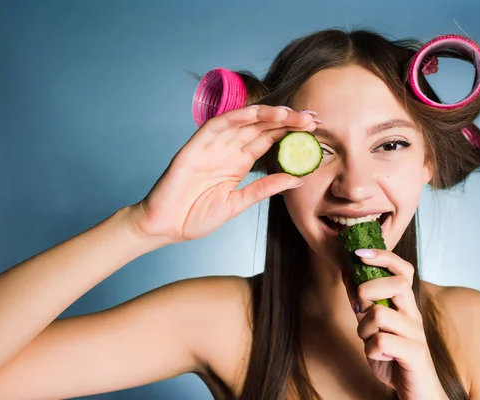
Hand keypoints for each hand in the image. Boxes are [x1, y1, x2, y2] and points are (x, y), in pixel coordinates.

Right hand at [128, 105, 316, 242]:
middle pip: (261, 128)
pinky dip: (235, 117)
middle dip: (286, 121)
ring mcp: (212, 146)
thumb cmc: (196, 216)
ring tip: (290, 114)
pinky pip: (217, 125)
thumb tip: (297, 178)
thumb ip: (264, 189)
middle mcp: (228, 149)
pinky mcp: (195, 146)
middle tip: (311, 118)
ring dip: (266, 115)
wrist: (165, 226)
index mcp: (239, 162)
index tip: (314, 129)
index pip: (269, 140)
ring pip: (243, 122)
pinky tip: (255, 112)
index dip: (290, 132)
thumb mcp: (238, 204)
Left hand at [346, 249, 447, 399]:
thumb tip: (347, 270)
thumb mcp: (371, 326)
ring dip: (363, 328)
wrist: (415, 392)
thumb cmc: (393, 357)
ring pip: (380, 314)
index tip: (359, 253)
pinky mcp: (415, 354)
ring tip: (368, 339)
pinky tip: (377, 355)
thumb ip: (361, 301)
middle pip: (396, 284)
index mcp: (405, 304)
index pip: (403, 269)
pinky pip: (381, 342)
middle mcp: (413, 314)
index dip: (383, 256)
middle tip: (360, 309)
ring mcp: (416, 334)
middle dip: (367, 291)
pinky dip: (370, 350)